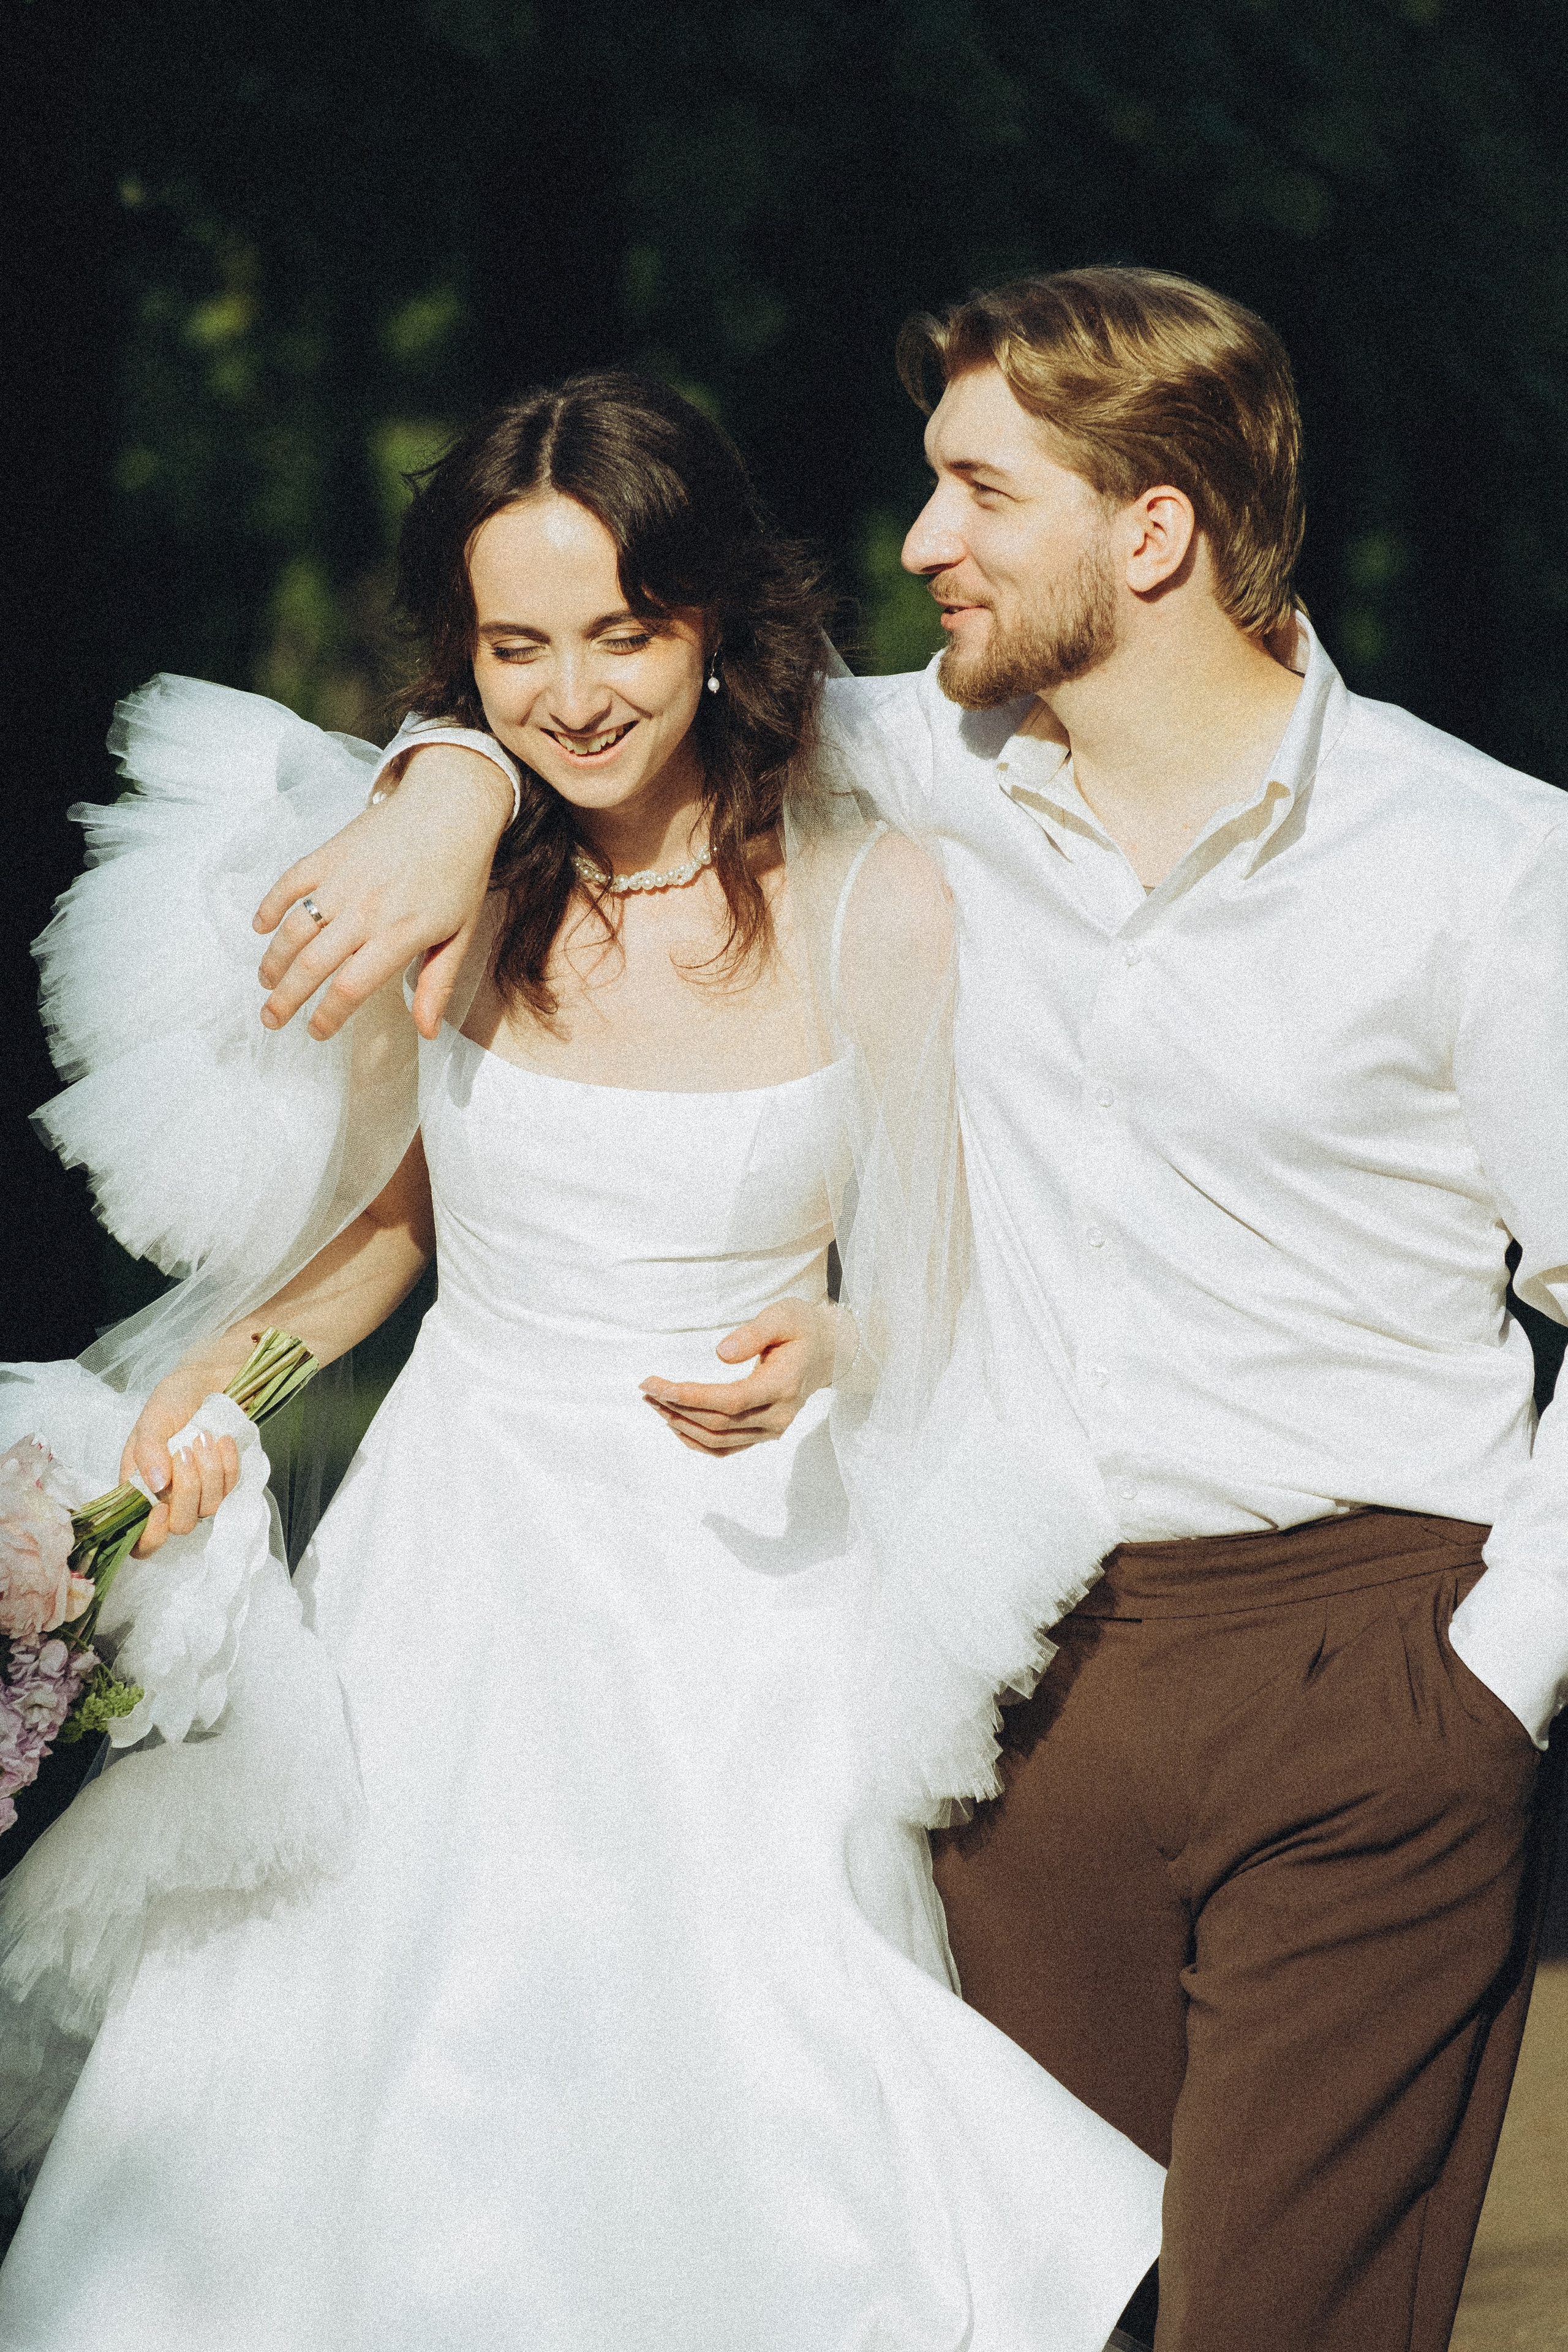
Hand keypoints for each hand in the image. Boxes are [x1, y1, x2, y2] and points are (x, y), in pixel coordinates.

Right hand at [120, 1369, 242, 1556]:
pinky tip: (223, 1440)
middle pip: (181, 1524)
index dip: (150, 1537)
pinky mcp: (225, 1481)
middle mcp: (168, 1498)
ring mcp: (200, 1492)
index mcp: (139, 1489)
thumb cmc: (172, 1400)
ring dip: (210, 1472)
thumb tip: (157, 1485)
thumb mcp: (152, 1419)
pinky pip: (232, 1488)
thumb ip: (148, 1450)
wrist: (207, 1381)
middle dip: (188, 1490)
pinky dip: (229, 1464)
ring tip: (202, 1436)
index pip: (141, 1539)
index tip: (160, 1507)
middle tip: (185, 1450)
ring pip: (210, 1508)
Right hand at [253, 745, 511, 1040]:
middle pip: (311, 965)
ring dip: (272, 961)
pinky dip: (268, 906)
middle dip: (284, 999)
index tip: (316, 1032)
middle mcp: (364, 909)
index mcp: (399, 933)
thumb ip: (438, 983)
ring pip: (293, 929)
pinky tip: (259, 927)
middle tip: (271, 1019)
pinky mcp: (328, 854)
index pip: (350, 987)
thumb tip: (427, 1032)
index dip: (328, 1016)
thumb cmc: (459, 873)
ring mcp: (341, 880)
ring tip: (266, 983)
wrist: (450, 805)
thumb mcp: (460, 933)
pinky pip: (288, 884)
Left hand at [640, 1300, 840, 1455]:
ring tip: (653, 1402)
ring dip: (680, 1424)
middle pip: (718, 1423)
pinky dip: (697, 1441)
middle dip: (676, 1407)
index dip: (691, 1397)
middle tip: (646, 1388)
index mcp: (783, 1385)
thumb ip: (753, 1334)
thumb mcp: (782, 1317)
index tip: (657, 1384)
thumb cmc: (801, 1329)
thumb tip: (720, 1353)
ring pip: (718, 1440)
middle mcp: (779, 1415)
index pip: (730, 1400)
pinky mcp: (764, 1434)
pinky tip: (675, 1424)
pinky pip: (726, 1449)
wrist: (827, 1351)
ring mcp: (772, 1430)